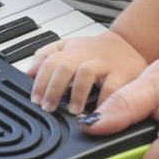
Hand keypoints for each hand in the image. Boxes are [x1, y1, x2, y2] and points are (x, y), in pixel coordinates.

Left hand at [27, 30, 146, 114]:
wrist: (130, 44)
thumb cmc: (96, 51)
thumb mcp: (68, 47)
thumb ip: (46, 56)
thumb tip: (29, 73)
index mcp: (70, 51)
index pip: (49, 62)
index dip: (40, 81)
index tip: (36, 100)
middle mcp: (85, 56)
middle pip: (64, 66)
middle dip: (53, 88)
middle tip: (49, 107)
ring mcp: (103, 64)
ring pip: (86, 72)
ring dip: (76, 92)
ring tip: (73, 111)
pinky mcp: (122, 74)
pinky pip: (112, 87)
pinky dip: (103, 101)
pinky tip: (97, 113)